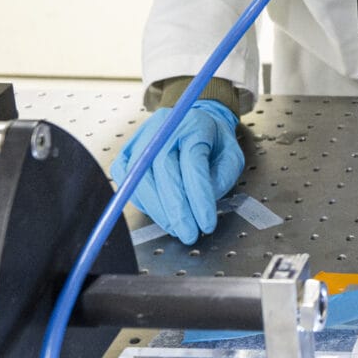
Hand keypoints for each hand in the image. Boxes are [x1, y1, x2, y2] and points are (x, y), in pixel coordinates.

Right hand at [110, 98, 244, 243]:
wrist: (194, 123)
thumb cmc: (214, 144)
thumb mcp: (231, 158)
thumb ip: (221, 179)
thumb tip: (199, 204)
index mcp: (194, 124)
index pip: (192, 161)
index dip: (198, 196)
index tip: (206, 224)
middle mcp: (163, 126)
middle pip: (162, 168)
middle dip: (175, 209)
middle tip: (188, 233)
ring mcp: (141, 138)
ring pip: (139, 176)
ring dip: (157, 210)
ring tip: (175, 227)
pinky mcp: (127, 151)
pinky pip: (125, 180)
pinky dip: (140, 200)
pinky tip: (158, 212)